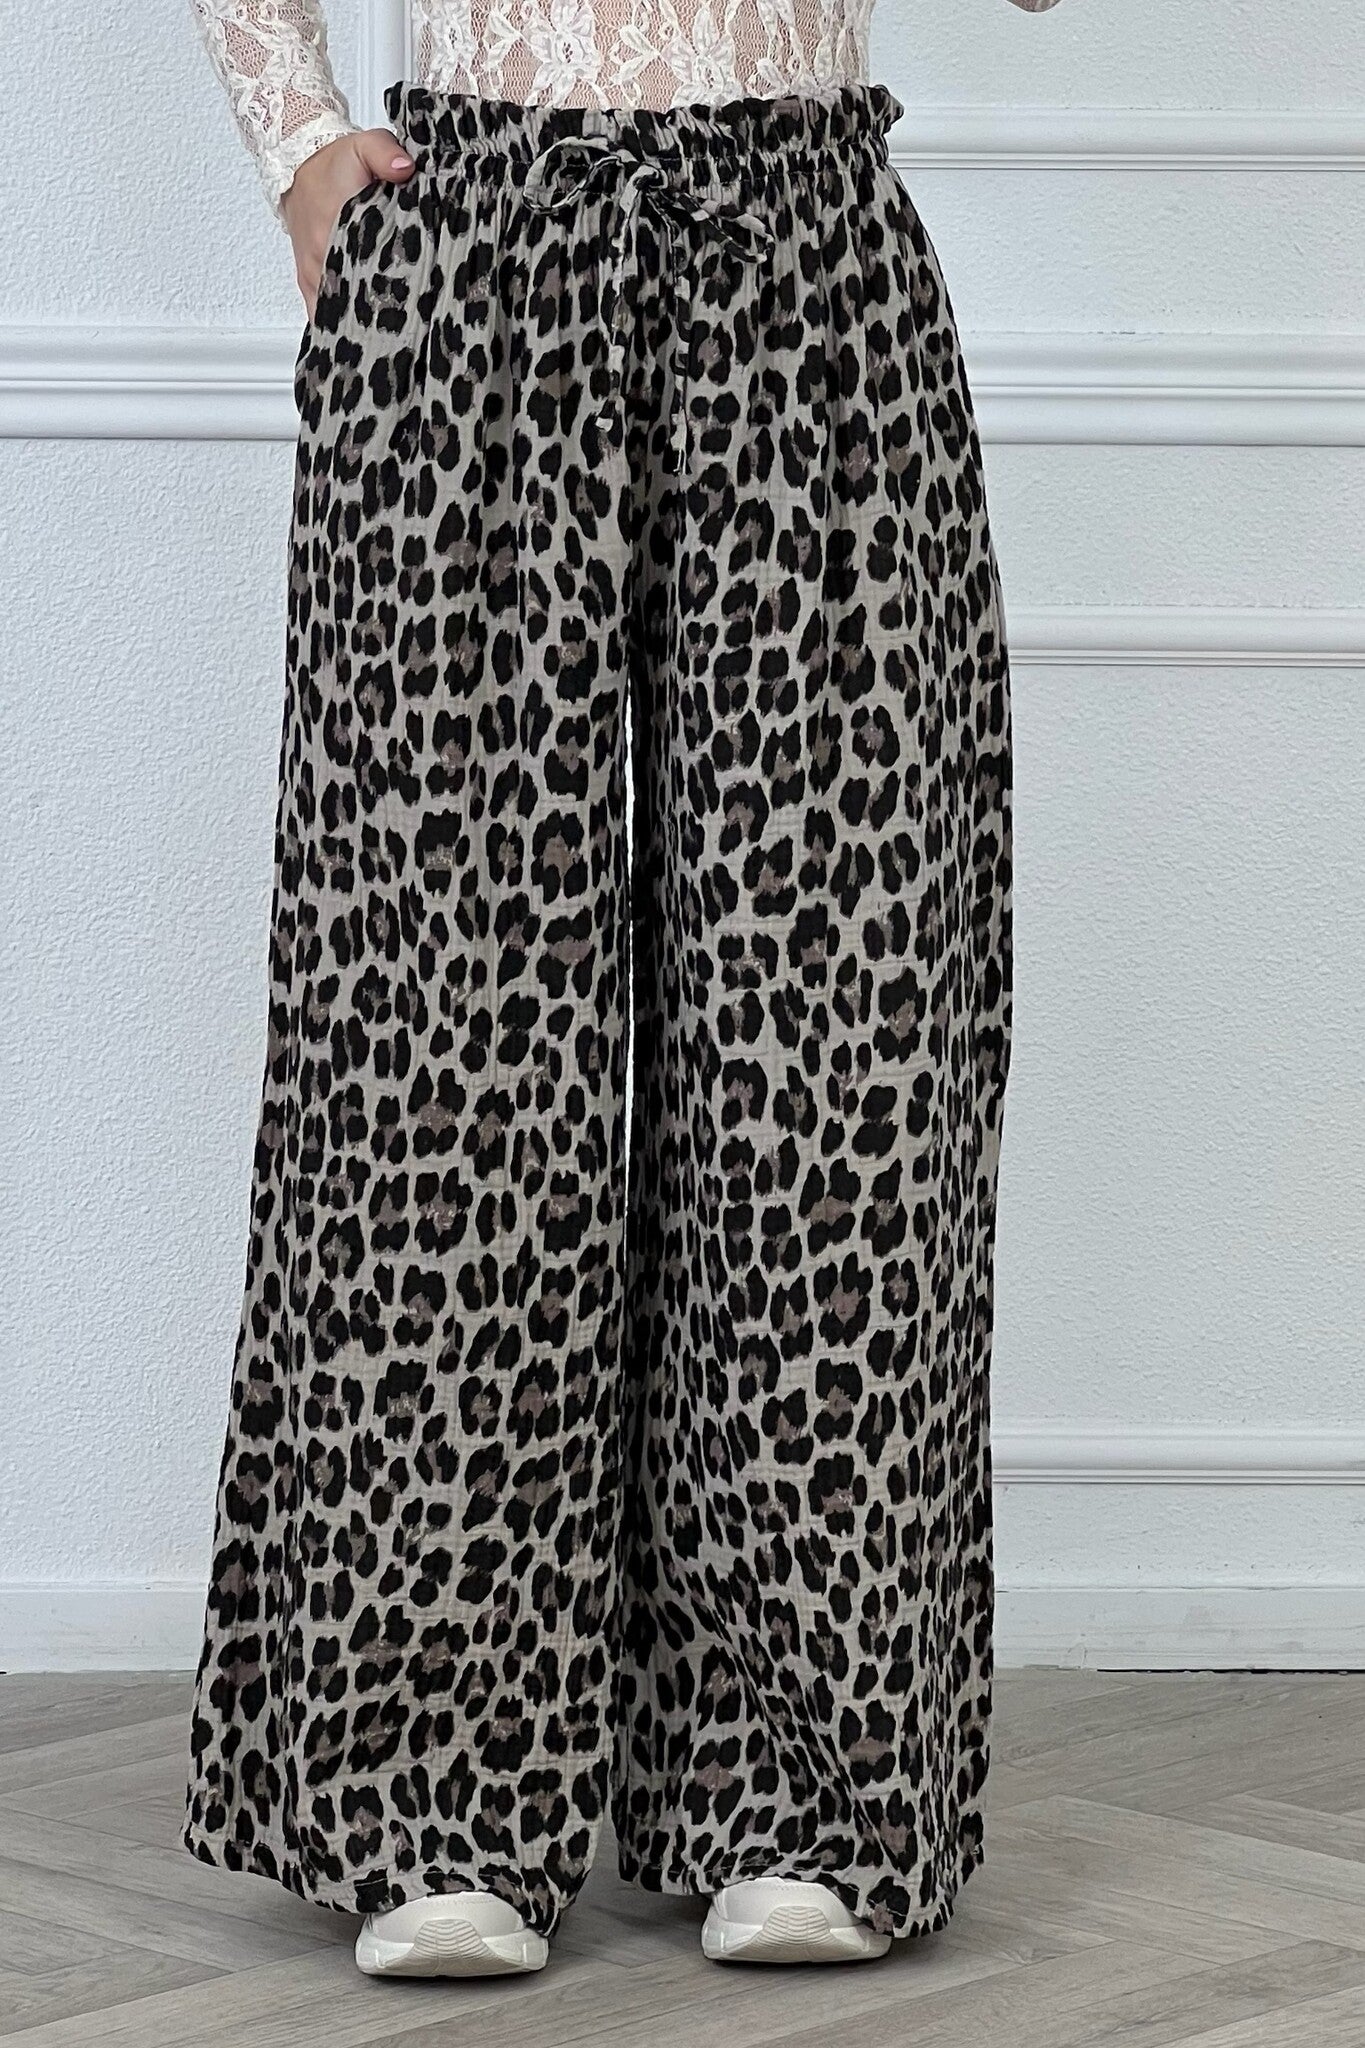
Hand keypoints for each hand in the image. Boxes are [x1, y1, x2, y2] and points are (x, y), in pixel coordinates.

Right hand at [282, 130, 415, 318]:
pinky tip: (361, 334)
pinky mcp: (307, 281)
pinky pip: (321, 313)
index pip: (364, 275)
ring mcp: (312, 273)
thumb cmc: (333, 161)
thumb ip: (385, 152)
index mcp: (335, 229)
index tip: (409, 308)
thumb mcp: (364, 145)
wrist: (298, 164)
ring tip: (386, 337)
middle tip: (406, 327)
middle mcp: (321, 258)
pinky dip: (339, 324)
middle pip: (352, 303)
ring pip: (335, 314)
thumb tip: (404, 167)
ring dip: (358, 324)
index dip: (388, 296)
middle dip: (378, 317)